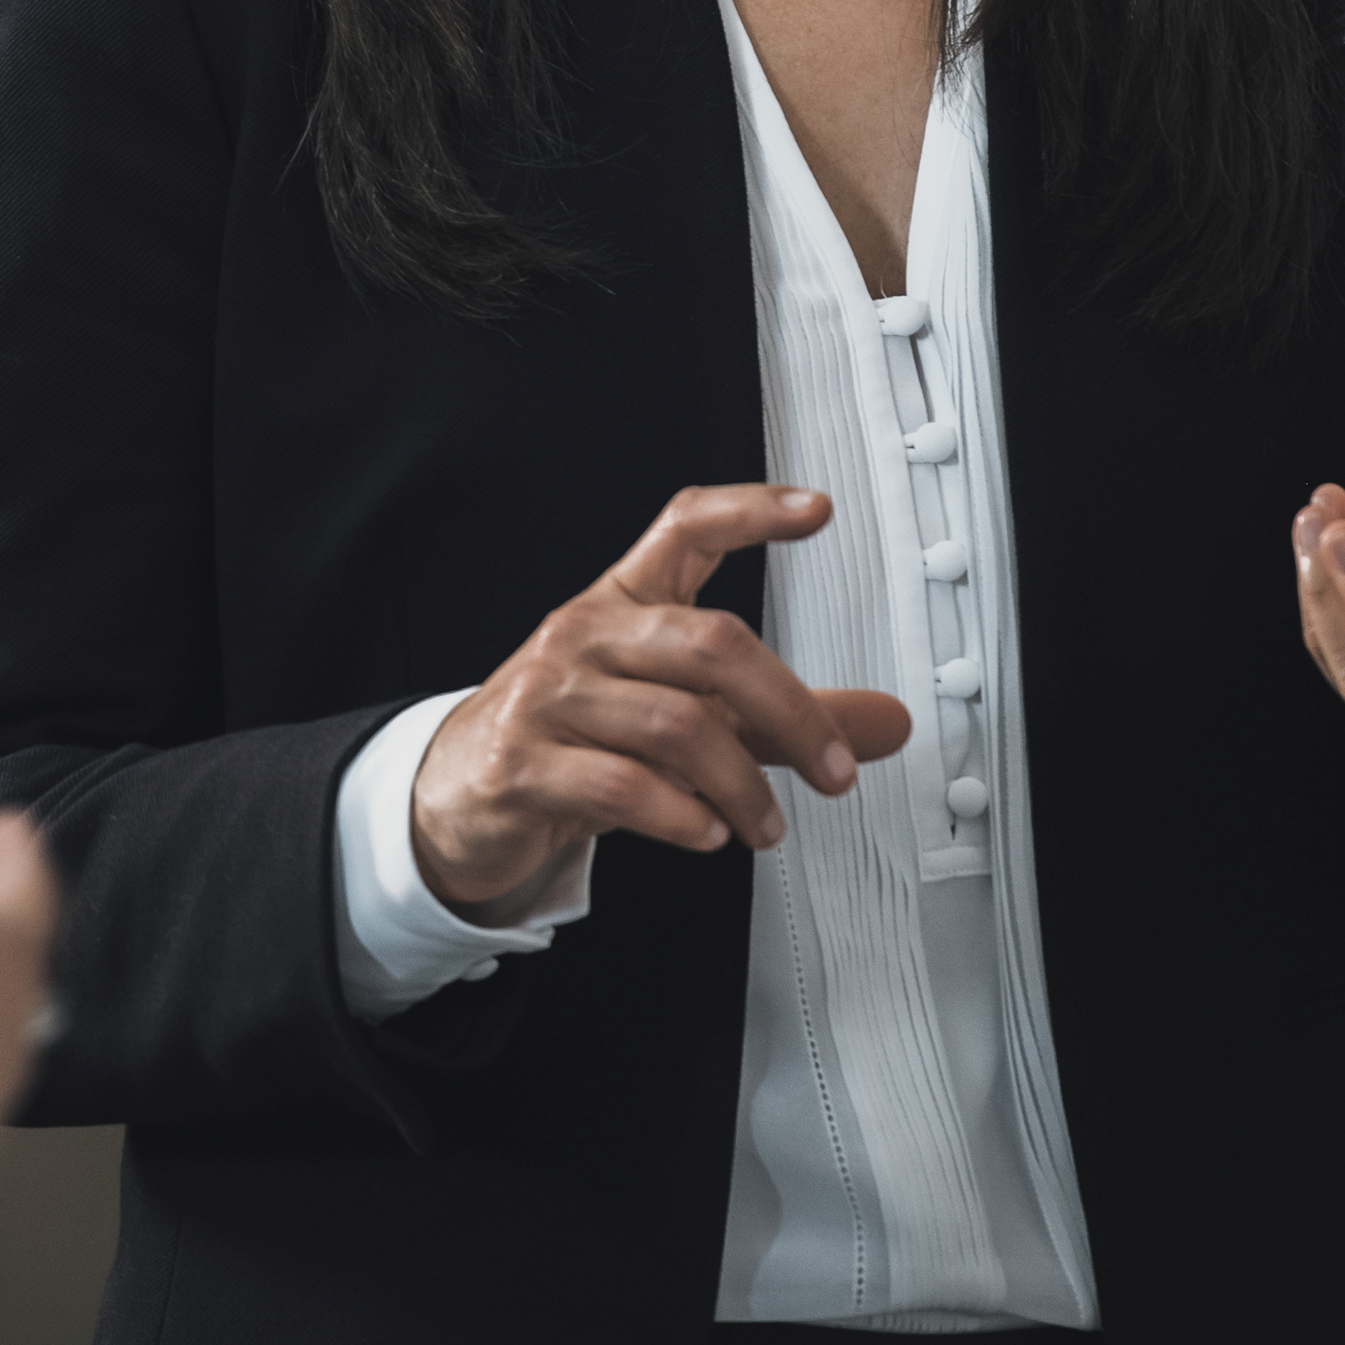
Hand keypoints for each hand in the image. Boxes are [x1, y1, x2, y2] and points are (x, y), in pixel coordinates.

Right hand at [407, 485, 909, 913]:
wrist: (458, 790)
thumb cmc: (577, 737)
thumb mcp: (678, 714)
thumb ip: (777, 718)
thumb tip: (886, 724)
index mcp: (621, 603)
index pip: (685, 526)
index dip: (752, 511)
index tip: (818, 510)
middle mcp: (584, 635)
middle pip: (711, 642)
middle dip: (792, 712)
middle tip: (835, 770)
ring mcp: (548, 697)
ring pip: (676, 725)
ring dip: (743, 787)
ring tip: (765, 825)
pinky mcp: (522, 764)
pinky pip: (622, 786)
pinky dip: (681, 817)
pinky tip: (705, 834)